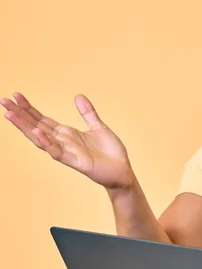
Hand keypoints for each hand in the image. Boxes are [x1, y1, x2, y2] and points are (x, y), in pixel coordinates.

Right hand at [1, 92, 133, 189]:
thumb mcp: (99, 127)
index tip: (16, 95)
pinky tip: (37, 132)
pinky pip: (57, 152)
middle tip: (3, 101)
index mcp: (68, 134)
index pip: (43, 119)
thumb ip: (88, 113)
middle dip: (20, 115)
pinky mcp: (76, 162)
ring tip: (10, 115)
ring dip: (25, 127)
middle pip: (36, 126)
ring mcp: (68, 152)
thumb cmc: (111, 153)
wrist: (123, 172)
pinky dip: (47, 143)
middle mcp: (64, 142)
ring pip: (41, 139)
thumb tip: (78, 96)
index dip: (29, 108)